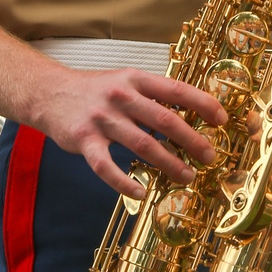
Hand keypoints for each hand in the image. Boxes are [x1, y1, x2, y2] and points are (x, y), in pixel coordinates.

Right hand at [33, 65, 228, 199]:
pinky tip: (140, 193)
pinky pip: (106, 166)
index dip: (202, 103)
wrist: (49, 93)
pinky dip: (124, 182)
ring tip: (187, 176)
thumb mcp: (126, 81)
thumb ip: (153, 95)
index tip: (222, 119)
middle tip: (209, 156)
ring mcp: (102, 119)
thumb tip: (189, 113)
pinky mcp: (83, 140)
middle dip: (191, 140)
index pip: (176, 89)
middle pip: (164, 119)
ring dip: (168, 162)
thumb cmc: (95, 90)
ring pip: (142, 144)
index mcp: (136, 79)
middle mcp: (121, 96)